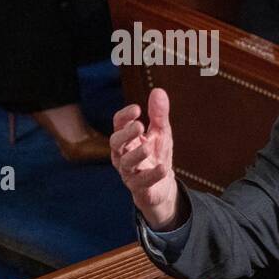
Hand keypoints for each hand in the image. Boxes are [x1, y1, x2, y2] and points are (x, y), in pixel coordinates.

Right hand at [111, 87, 182, 230]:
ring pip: (125, 162)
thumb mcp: (161, 133)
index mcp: (126, 139)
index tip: (137, 108)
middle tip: (139, 126)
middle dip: (126, 134)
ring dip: (137, 153)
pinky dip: (153, 174)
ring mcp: (128, 172)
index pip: (118, 124)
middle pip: (115, 143)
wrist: (162, 186)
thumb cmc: (156, 155)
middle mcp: (122, 155)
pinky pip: (142, 181)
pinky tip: (163, 167)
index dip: (125, 116)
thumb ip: (159, 115)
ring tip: (149, 146)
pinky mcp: (138, 187)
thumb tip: (158, 90)